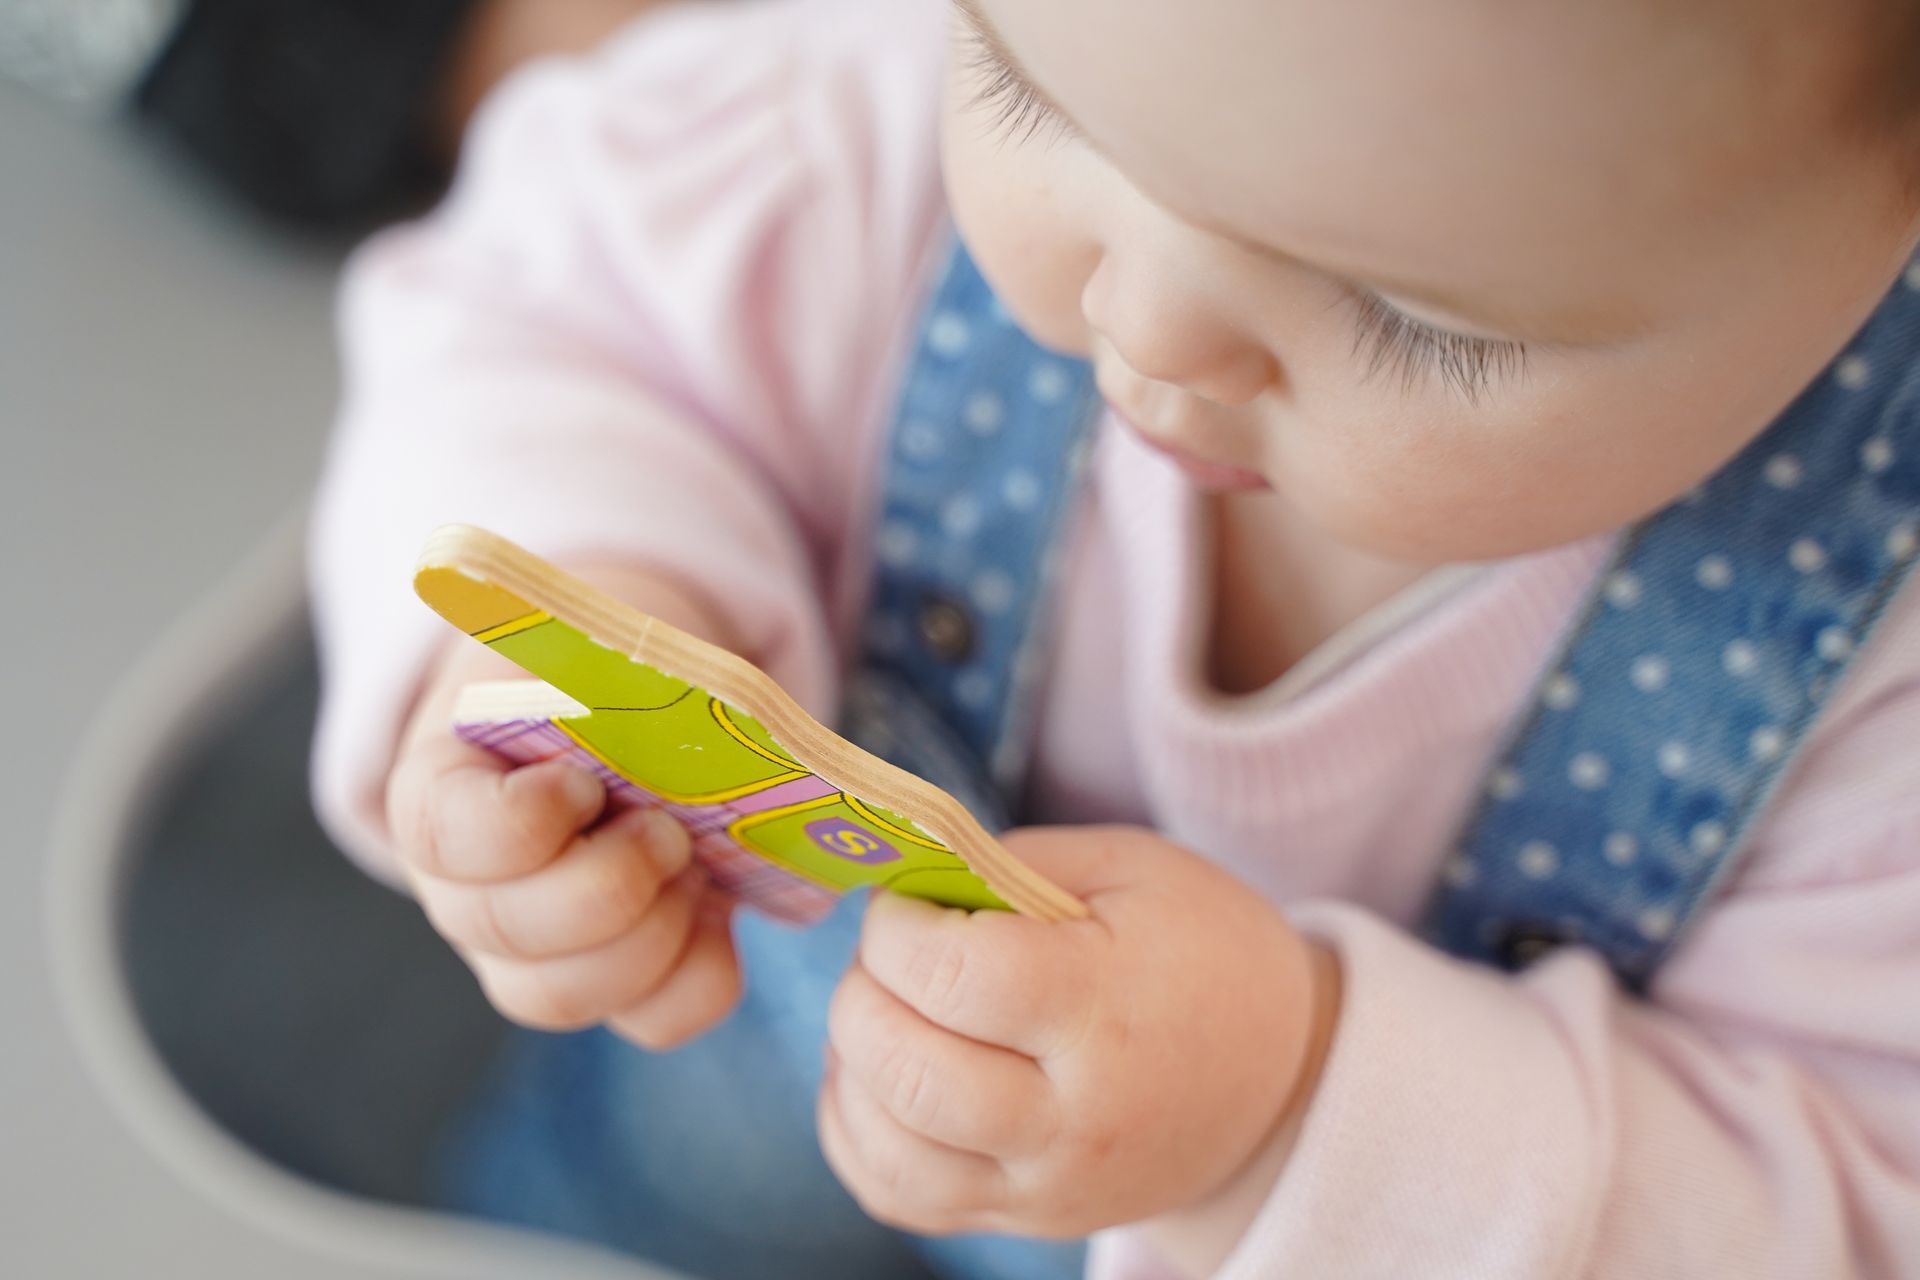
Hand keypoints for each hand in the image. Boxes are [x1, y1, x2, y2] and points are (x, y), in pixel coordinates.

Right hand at [384, 565, 746, 1049]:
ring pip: (565, 995)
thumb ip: (597, 685)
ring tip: (696, 867)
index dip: (517, 823)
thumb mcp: (580, 663)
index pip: (443, 836)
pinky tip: (721, 911)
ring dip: (653, 933)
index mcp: (441, 796)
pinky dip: (702, 974)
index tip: (581, 784)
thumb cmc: (590, 690)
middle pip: (508, 930)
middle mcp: (467, 895)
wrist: (613, 730)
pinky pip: (649, 1021)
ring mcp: (529, 957)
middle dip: (608, 885)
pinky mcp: (611, 989)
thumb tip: (661, 710)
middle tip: (671, 830)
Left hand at [818, 825, 1336, 1239]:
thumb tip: (904, 884)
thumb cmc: (1201, 950)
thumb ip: (1009, 865)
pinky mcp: (1027, 1219)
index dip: (896, 930)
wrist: (1279, 1077)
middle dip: (861, 997)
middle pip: (911, 1074)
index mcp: (1104, 1008)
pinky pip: (899, 1198)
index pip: (955, 976)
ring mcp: (1048, 1184)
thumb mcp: (1131, 868)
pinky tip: (871, 1079)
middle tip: (882, 957)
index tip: (902, 905)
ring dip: (851, 1068)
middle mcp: (1074, 1116)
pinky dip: (856, 1137)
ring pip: (892, 1151)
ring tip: (876, 1014)